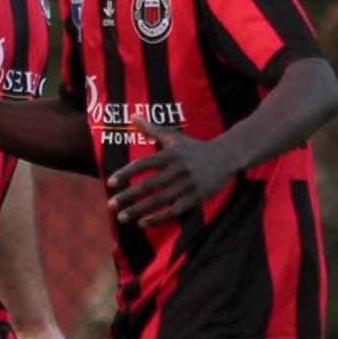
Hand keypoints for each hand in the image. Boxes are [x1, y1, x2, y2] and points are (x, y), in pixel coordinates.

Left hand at [107, 128, 228, 227]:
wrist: (227, 157)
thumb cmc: (194, 147)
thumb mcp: (173, 137)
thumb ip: (151, 129)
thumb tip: (132, 115)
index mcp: (170, 155)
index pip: (143, 165)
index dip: (126, 173)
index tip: (110, 182)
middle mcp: (178, 170)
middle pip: (149, 185)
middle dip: (128, 196)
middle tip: (111, 204)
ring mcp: (188, 185)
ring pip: (160, 201)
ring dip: (139, 210)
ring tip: (121, 217)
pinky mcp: (196, 198)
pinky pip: (175, 211)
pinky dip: (158, 219)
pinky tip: (142, 224)